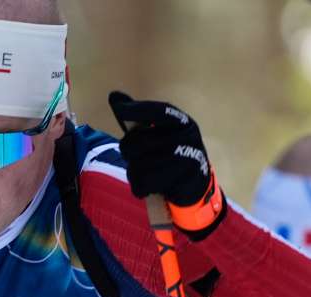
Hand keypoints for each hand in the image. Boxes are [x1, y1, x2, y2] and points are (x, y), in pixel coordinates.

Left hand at [107, 91, 225, 235]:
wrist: (196, 186)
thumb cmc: (172, 155)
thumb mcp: (161, 133)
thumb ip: (139, 116)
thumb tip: (114, 96)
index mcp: (183, 123)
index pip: (159, 111)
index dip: (138, 109)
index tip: (120, 110)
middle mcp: (188, 137)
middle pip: (141, 141)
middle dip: (128, 150)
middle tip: (131, 156)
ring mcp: (187, 160)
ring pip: (140, 165)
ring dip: (133, 171)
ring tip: (139, 173)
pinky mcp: (180, 181)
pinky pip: (146, 182)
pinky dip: (139, 187)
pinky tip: (145, 186)